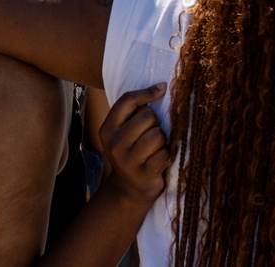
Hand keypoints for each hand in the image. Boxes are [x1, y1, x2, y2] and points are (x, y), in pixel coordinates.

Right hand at [99, 83, 171, 204]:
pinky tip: (158, 161)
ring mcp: (127, 160)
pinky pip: (165, 154)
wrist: (129, 188)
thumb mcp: (124, 131)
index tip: (162, 88)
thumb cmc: (133, 150)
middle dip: (156, 123)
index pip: (127, 100)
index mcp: (108, 128)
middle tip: (150, 135)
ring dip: (163, 141)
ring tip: (154, 149)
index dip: (147, 92)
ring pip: (158, 135)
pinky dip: (167, 156)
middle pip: (147, 116)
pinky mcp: (143, 174)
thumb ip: (135, 112)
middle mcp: (114, 144)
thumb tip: (161, 87)